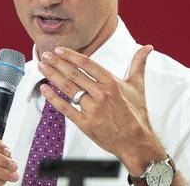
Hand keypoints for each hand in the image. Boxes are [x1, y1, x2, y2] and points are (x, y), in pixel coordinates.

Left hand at [38, 45, 166, 174]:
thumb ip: (139, 64)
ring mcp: (92, 109)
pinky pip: (65, 108)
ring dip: (53, 76)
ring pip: (68, 89)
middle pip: (74, 74)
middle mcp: (101, 94)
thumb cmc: (136, 114)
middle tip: (45, 55)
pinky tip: (45, 89)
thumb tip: (147, 48)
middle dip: (57, 63)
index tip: (60, 50)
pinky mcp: (85, 123)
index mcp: (112, 83)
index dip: (71, 55)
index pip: (87, 64)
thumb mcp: (138, 86)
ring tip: (42, 67)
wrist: (136, 141)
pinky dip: (53, 98)